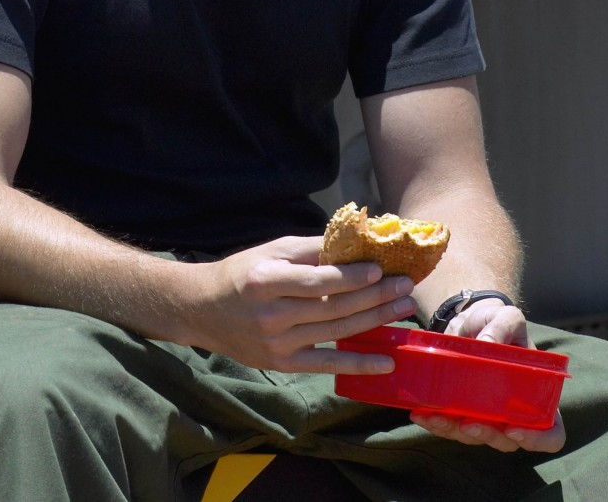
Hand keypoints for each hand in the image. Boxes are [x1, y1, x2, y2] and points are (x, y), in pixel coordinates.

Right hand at [177, 236, 417, 372]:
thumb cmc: (240, 274)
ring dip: (375, 321)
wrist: (202, 310)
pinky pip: (327, 365)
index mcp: (265, 281)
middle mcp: (270, 314)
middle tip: (405, 287)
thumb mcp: (268, 252)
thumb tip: (353, 244)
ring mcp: (277, 343)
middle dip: (375, 296)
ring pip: (336, 332)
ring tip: (403, 309)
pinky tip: (387, 361)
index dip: (350, 277)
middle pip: (333, 307)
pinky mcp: (282, 363)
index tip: (380, 269)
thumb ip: (309, 249)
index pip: (316, 281)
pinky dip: (359, 364)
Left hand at [409, 300, 565, 452]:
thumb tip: (487, 343)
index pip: (552, 433)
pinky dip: (434, 423)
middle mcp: (514, 413)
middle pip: (507, 441)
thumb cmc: (496, 323)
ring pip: (474, 437)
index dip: (537, 439)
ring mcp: (487, 416)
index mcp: (536, 396)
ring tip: (432, 415)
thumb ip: (503, 327)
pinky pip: (449, 427)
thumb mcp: (506, 317)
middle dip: (485, 435)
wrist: (468, 322)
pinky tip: (419, 413)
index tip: (513, 429)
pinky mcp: (460, 412)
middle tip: (466, 423)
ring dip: (452, 431)